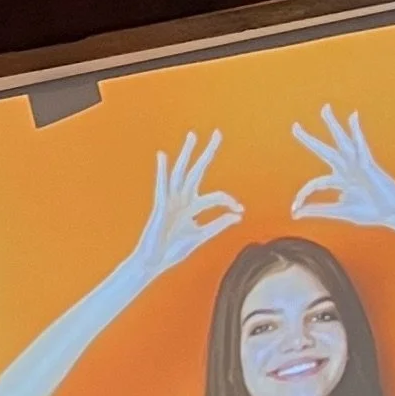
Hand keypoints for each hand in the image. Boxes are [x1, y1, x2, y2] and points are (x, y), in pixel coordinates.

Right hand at [131, 131, 241, 280]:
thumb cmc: (173, 249)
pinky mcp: (161, 207)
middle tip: (218, 133)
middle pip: (197, 171)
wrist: (154, 262)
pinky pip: (162, 187)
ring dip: (187, 154)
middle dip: (208, 153)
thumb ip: (218, 224)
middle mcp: (182, 199)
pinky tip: (163, 156)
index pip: (216, 196)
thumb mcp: (201, 236)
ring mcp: (171, 201)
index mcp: (192, 206)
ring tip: (193, 136)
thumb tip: (237, 216)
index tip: (240, 210)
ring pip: (181, 173)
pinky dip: (162, 172)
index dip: (230, 201)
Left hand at [290, 105, 394, 234]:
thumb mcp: (340, 211)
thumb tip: (296, 214)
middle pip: (324, 151)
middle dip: (309, 140)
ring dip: (333, 125)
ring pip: (341, 142)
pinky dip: (357, 131)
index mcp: (338, 181)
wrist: (393, 212)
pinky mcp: (369, 164)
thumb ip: (319, 210)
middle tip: (294, 126)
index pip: (315, 183)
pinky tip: (353, 117)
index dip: (303, 195)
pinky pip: (361, 145)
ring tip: (324, 109)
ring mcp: (357, 165)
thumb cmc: (370, 211)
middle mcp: (345, 169)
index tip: (294, 209)